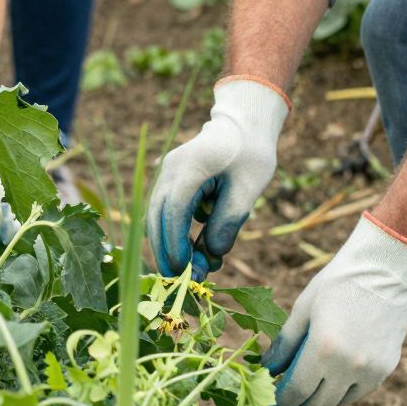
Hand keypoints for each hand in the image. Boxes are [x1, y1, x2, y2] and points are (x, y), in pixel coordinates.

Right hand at [147, 76, 289, 278]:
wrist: (244, 124)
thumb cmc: (250, 155)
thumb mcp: (247, 191)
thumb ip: (228, 223)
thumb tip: (210, 255)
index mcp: (189, 168)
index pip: (174, 212)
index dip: (175, 245)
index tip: (185, 271)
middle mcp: (170, 170)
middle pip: (156, 217)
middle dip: (166, 252)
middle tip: (185, 280)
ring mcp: (167, 174)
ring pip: (156, 217)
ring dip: (171, 245)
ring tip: (197, 267)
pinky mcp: (171, 181)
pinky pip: (166, 212)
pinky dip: (175, 232)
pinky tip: (197, 247)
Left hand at [265, 213, 406, 405]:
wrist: (385, 269)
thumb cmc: (337, 283)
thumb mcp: (304, 308)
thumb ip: (284, 343)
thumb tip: (266, 368)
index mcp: (324, 349)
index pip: (296, 392)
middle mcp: (349, 367)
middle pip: (316, 405)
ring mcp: (371, 371)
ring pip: (338, 403)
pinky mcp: (386, 369)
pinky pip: (357, 393)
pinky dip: (339, 396)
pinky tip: (326, 390)